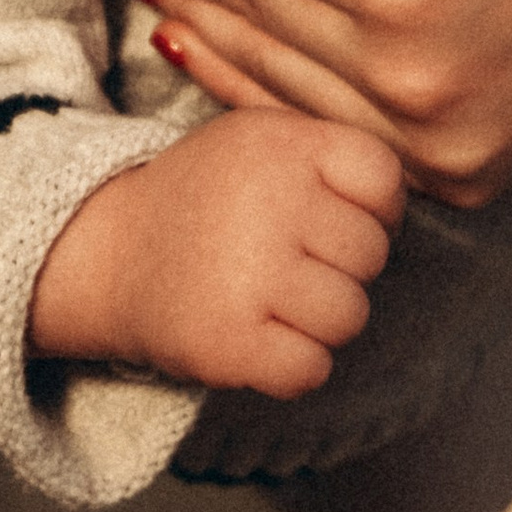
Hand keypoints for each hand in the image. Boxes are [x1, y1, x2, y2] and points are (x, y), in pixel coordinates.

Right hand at [26, 108, 401, 395]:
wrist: (106, 253)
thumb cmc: (208, 200)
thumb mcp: (261, 141)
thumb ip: (332, 157)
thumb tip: (405, 208)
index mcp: (280, 143)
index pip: (384, 181)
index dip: (372, 210)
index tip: (331, 217)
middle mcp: (266, 200)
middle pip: (370, 255)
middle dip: (340, 266)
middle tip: (285, 259)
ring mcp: (245, 273)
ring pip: (349, 316)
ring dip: (318, 319)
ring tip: (269, 298)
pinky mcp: (226, 342)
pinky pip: (312, 370)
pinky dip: (292, 365)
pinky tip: (257, 337)